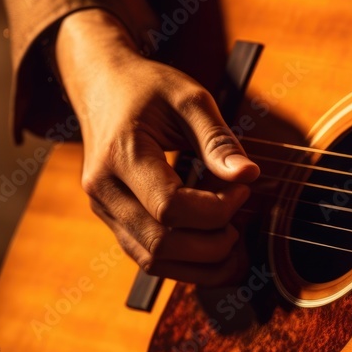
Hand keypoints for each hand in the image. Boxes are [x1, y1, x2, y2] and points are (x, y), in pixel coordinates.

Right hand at [55, 9, 259, 284]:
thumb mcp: (190, 99)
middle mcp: (104, 190)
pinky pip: (148, 258)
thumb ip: (218, 140)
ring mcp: (105, 209)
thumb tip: (249, 175)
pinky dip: (185, 264)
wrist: (102, 85)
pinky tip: (214, 248)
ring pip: (152, 262)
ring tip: (236, 245)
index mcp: (120, 155)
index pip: (169, 207)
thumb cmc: (147, 87)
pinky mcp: (114, 220)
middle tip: (242, 223)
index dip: (215, 210)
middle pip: (161, 244)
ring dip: (201, 266)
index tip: (242, 190)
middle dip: (212, 245)